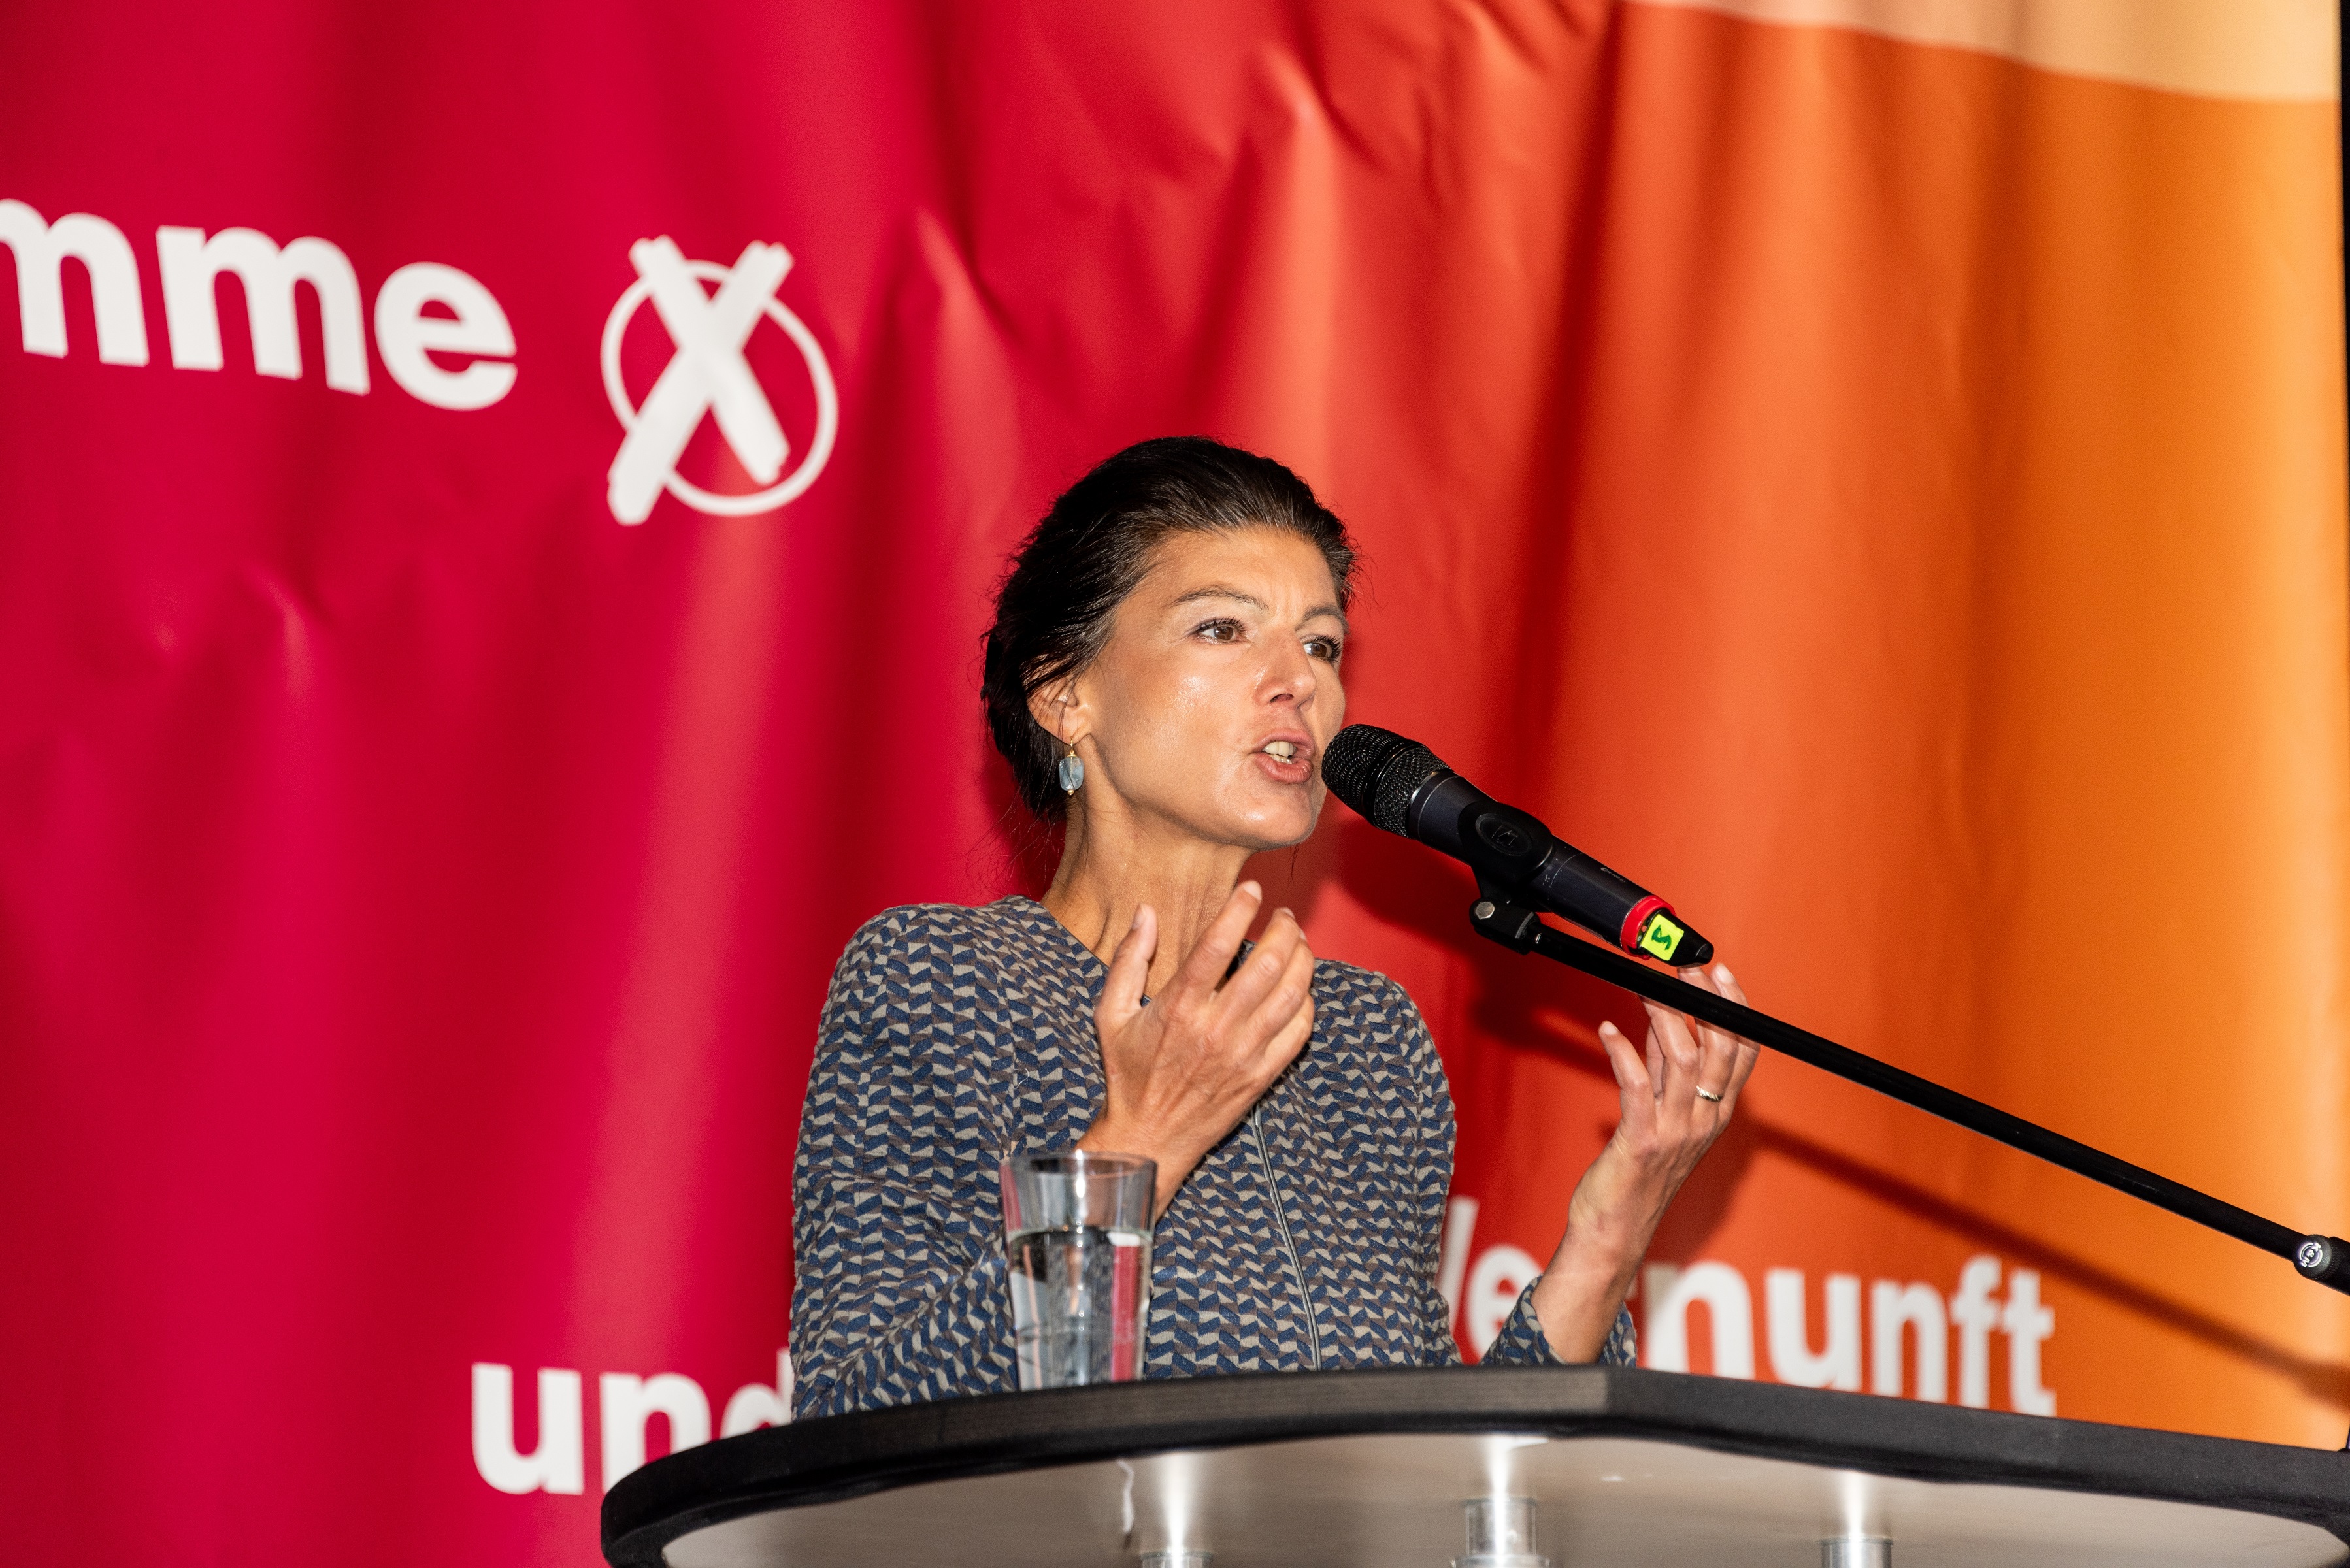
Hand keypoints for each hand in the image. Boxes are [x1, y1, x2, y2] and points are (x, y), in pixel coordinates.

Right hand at [1076, 881, 1315, 1215]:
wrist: (1149, 1138)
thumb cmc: (1127, 1072)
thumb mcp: (1111, 1013)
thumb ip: (1129, 959)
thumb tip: (1146, 911)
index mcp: (1178, 1008)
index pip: (1217, 945)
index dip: (1240, 909)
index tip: (1252, 889)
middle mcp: (1216, 1029)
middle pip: (1267, 964)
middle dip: (1284, 929)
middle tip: (1285, 915)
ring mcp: (1244, 1055)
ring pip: (1292, 994)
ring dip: (1303, 959)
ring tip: (1299, 942)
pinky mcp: (1262, 1076)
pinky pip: (1300, 1031)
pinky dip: (1307, 1001)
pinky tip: (1301, 986)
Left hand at [1529, 963, 1760, 1359]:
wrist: (1616, 1227)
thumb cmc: (1636, 1171)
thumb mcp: (1661, 1112)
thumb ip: (1664, 1069)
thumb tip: (1662, 1019)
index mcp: (1717, 1114)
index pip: (1743, 1053)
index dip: (1736, 1010)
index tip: (1720, 974)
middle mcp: (1705, 1121)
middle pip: (1721, 1050)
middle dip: (1706, 1002)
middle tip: (1685, 969)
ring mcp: (1676, 1133)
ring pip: (1684, 1061)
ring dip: (1664, 1017)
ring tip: (1645, 987)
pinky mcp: (1641, 1142)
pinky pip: (1637, 1086)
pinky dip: (1622, 1052)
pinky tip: (1607, 1030)